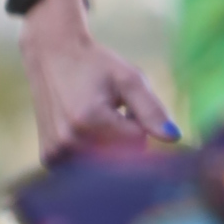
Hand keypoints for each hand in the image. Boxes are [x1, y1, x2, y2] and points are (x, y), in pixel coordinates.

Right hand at [19, 0, 180, 163]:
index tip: (125, 105)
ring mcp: (56, 152)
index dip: (138, 123)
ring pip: (104, 165)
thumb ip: (152, 109)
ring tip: (93, 117)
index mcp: (90, 120)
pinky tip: (80, 128)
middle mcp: (69, 140)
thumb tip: (174, 138)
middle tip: (109, 110)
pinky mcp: (49, 158)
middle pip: (121, 158)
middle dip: (124, 138)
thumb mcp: (128, 78)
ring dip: (107, 145)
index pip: (138, 142)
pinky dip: (90, 152)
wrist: (50, 55)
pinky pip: (84, 167)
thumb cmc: (94, 64)